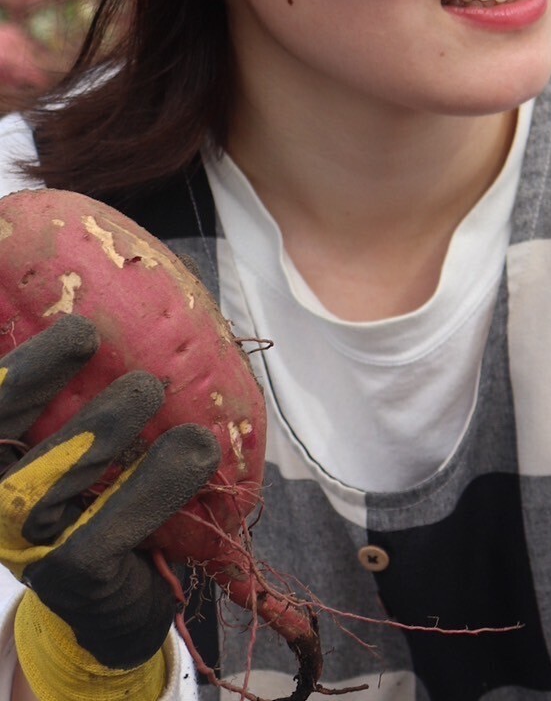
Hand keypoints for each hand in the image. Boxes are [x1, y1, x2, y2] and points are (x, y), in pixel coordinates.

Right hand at [0, 315, 219, 700]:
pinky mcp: (65, 580)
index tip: (61, 320)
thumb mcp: (94, 428)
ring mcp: (22, 545)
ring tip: (148, 388)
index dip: (13, 370)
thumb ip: (96, 380)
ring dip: (96, 432)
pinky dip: (150, 488)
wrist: (126, 591)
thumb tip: (134, 296)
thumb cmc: (109, 485)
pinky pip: (97, 537)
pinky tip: (196, 452)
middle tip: (86, 333)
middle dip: (30, 380)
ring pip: (37, 489)